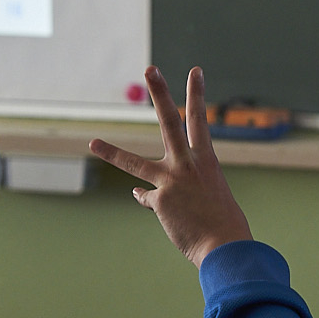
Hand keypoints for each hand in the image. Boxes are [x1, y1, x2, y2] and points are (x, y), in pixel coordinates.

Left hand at [88, 67, 252, 267]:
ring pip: (134, 163)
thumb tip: (143, 193)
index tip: (194, 71)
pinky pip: (147, 198)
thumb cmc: (224, 224)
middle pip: (169, 121)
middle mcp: (187, 165)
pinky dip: (153, 204)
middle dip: (160, 93)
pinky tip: (170, 216)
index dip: (196, 94)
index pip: (200, 120)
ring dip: (111, 152)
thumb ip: (182, 184)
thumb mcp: (211, 194)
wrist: (226, 248)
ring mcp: (170, 181)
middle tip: (150, 69)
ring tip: (92, 143)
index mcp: (207, 160)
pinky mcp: (158, 200)